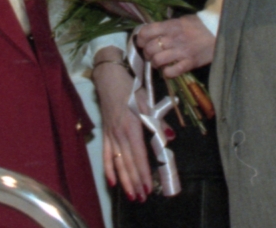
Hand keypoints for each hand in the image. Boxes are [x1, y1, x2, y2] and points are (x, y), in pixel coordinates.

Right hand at [93, 48, 152, 201]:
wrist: (109, 77)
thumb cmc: (130, 87)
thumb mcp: (146, 100)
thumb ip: (156, 120)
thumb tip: (169, 137)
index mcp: (131, 126)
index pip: (139, 155)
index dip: (143, 172)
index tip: (148, 187)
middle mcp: (119, 134)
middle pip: (128, 163)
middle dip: (135, 182)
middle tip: (142, 198)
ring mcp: (111, 135)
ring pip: (117, 162)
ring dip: (124, 180)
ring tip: (131, 195)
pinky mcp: (106, 133)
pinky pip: (107, 155)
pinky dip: (108, 169)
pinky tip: (113, 182)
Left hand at [135, 15, 214, 78]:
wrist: (220, 31)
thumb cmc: (200, 25)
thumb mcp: (182, 20)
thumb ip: (168, 26)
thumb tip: (153, 32)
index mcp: (171, 26)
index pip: (147, 32)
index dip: (140, 38)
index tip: (140, 42)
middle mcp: (174, 38)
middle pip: (150, 48)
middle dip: (146, 53)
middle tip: (150, 54)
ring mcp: (181, 51)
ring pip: (157, 60)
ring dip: (155, 63)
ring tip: (158, 62)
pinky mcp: (189, 63)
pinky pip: (171, 72)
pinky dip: (166, 73)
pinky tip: (168, 70)